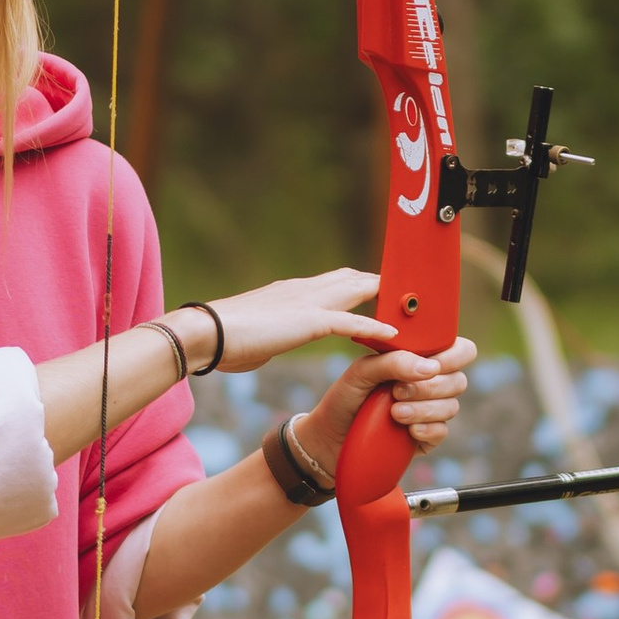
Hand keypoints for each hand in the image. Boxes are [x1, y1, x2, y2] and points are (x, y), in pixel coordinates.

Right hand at [185, 267, 398, 372]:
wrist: (205, 333)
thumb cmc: (222, 339)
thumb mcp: (257, 333)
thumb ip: (271, 332)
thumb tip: (268, 339)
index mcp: (292, 293)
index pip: (336, 281)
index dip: (362, 285)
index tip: (382, 291)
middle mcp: (304, 290)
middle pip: (354, 278)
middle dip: (383, 285)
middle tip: (411, 296)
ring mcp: (307, 302)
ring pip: (358, 292)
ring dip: (386, 300)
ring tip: (414, 310)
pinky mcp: (308, 321)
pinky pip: (350, 322)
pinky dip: (374, 327)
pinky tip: (394, 336)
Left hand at [293, 331, 477, 473]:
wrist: (330, 437)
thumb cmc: (346, 398)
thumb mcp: (361, 372)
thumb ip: (392, 361)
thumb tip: (429, 367)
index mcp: (420, 359)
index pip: (460, 350)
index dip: (454, 356)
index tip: (432, 365)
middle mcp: (431, 384)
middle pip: (459, 380)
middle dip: (429, 386)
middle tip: (397, 391)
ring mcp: (431, 411)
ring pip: (451, 407)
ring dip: (423, 409)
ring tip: (394, 412)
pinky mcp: (428, 437)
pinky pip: (442, 431)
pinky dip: (426, 429)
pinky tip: (407, 429)